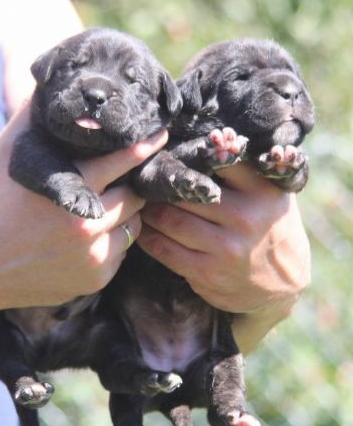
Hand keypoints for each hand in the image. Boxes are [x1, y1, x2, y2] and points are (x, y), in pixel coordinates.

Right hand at [0, 104, 167, 328]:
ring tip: (103, 208)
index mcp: (72, 187)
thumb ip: (32, 117)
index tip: (161, 136)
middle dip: (130, 186)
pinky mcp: (97, 278)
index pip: (123, 161)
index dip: (145, 147)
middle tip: (121, 181)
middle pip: (135, 196)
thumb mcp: (8, 153)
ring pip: (134, 225)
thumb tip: (48, 86)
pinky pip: (122, 251)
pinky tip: (91, 236)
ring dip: (124, 214)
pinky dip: (113, 241)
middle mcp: (88, 223)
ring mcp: (95, 255)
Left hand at [138, 162, 310, 353]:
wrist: (284, 285)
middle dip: (162, 185)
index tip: (172, 153)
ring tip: (141, 202)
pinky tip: (144, 228)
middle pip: (187, 192)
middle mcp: (245, 218)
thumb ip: (248, 172)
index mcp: (262, 192)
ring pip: (171, 220)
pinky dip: (149, 236)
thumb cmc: (272, 229)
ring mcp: (226, 248)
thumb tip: (213, 141)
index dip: (191, 155)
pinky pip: (166, 250)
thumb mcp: (273, 196)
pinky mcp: (207, 273)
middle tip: (146, 178)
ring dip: (150, 211)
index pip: (221, 160)